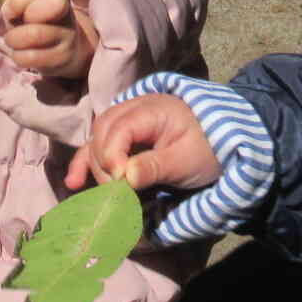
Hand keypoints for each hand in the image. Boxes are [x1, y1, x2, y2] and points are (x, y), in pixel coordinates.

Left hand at [0, 0, 98, 79]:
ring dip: (13, 40)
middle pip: (34, 13)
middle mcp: (65, 14)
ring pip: (33, 35)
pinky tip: (21, 54)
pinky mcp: (62, 59)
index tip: (10, 12)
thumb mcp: (25, 9)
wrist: (65, 51)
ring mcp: (67, 37)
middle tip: (13, 29)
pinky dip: (18, 56)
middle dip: (14, 23)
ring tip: (13, 41)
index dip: (17, 0)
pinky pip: (31, 57)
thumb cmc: (37, 25)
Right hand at [66, 93, 220, 192]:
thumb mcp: (186, 160)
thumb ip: (154, 166)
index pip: (119, 129)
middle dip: (104, 163)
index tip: (121, 184)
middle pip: (103, 132)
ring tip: (87, 188)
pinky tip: (74, 182)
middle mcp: (135, 108)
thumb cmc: (209, 148)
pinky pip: (101, 145)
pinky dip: (88, 162)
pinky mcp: (127, 136)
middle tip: (115, 192)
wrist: (228, 141)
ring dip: (92, 164)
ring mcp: (129, 120)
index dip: (113, 156)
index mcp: (152, 109)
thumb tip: (123, 178)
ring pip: (98, 138)